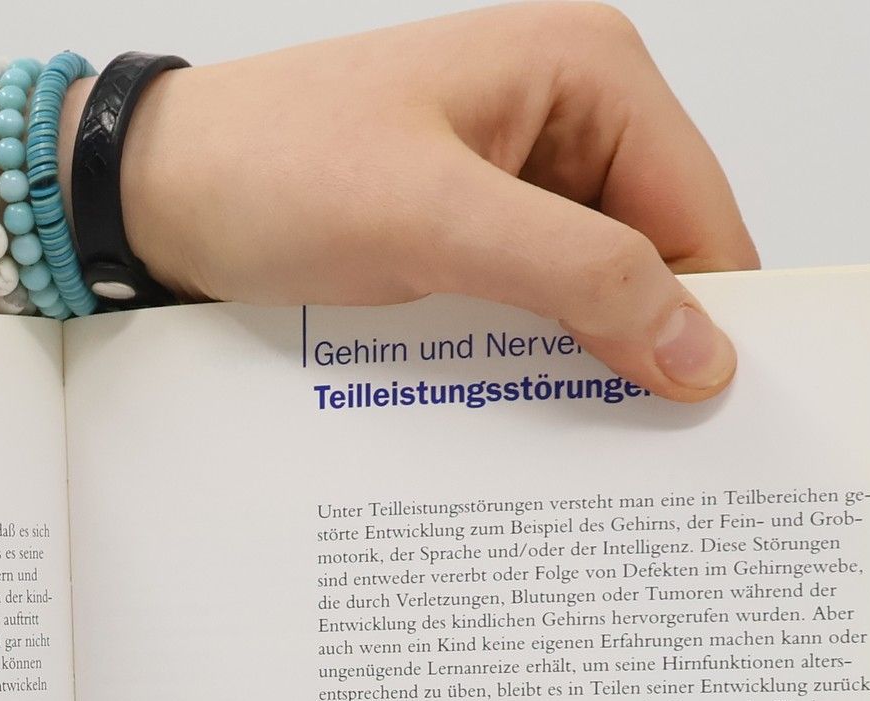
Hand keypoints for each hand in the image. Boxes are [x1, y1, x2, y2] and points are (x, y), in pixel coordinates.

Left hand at [125, 4, 758, 399]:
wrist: (158, 192)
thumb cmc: (273, 170)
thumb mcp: (436, 222)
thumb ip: (577, 277)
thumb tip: (699, 347)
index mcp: (590, 73)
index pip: (702, 215)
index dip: (711, 321)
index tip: (708, 427)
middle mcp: (570, 116)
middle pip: (659, 258)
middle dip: (647, 350)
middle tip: (641, 457)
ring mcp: (521, 179)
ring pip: (597, 295)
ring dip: (587, 367)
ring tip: (581, 450)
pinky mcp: (473, 233)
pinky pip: (536, 309)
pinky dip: (533, 363)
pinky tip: (520, 417)